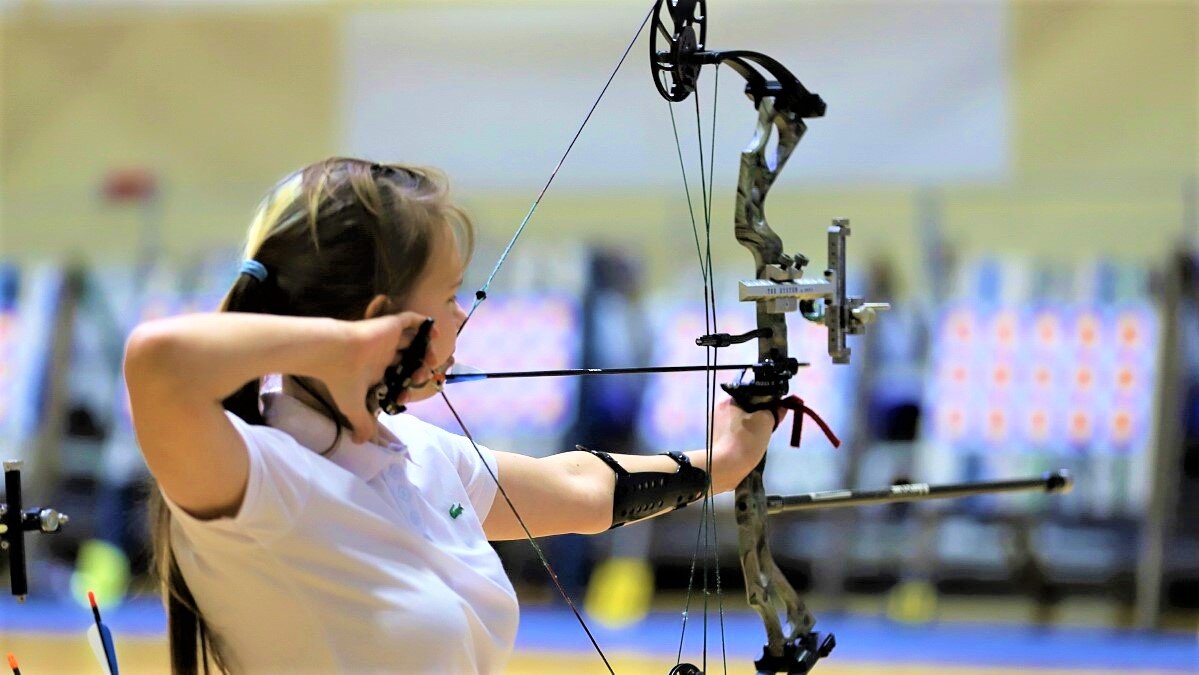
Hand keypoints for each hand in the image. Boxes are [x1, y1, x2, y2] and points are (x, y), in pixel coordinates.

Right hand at [318, 312, 440, 443]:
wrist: (334, 354)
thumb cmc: (342, 379)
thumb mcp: (353, 407)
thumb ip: (362, 423)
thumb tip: (359, 443)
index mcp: (374, 369)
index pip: (396, 376)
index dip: (406, 386)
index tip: (406, 398)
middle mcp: (382, 353)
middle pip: (407, 358)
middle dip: (419, 369)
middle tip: (422, 378)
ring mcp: (387, 338)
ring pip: (412, 340)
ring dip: (425, 349)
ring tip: (431, 361)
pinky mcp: (390, 325)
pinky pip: (411, 319)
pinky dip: (424, 323)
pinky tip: (434, 334)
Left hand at [711, 399, 780, 485]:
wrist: (726, 467)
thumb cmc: (746, 439)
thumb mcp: (766, 421)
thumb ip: (775, 410)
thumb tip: (782, 405)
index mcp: (728, 399)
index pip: (750, 391)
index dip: (766, 398)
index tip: (775, 408)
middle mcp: (719, 408)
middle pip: (746, 405)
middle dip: (760, 412)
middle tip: (770, 422)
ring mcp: (716, 424)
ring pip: (741, 419)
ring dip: (753, 424)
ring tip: (762, 433)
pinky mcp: (718, 438)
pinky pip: (736, 430)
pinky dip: (745, 433)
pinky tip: (752, 442)